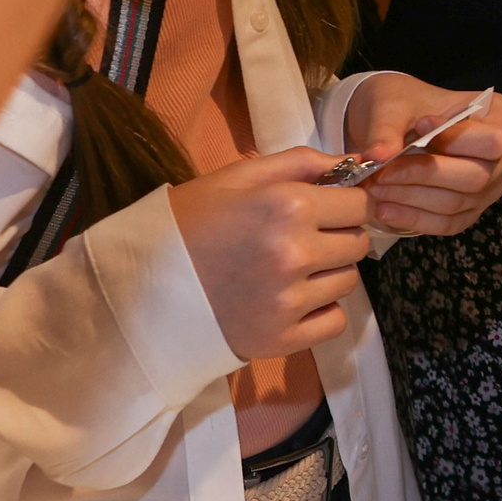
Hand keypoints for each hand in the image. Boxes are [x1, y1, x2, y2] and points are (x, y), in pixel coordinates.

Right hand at [169, 149, 372, 358]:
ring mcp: (289, 300)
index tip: (330, 209)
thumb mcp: (240, 177)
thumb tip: (356, 162)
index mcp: (289, 206)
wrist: (140, 284)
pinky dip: (321, 312)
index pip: (360, 204)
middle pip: (358, 244)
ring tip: (291, 269)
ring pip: (348, 282)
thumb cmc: (192, 221)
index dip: (347, 204)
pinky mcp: (282, 338)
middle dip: (340, 237)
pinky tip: (293, 300)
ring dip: (330, 273)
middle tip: (306, 240)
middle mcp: (296, 253)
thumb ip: (301, 162)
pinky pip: (334, 322)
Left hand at [345, 74, 501, 235]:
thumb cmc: (404, 103)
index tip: (419, 124)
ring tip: (373, 188)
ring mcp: (489, 188)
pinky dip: (412, 218)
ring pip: (456, 203)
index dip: (457, 139)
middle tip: (381, 171)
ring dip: (411, 198)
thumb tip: (377, 156)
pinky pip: (447, 224)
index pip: (493, 140)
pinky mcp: (469, 211)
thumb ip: (386, 128)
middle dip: (424, 175)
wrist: (396, 122)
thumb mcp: (393, 103)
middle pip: (475, 177)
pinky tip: (382, 208)